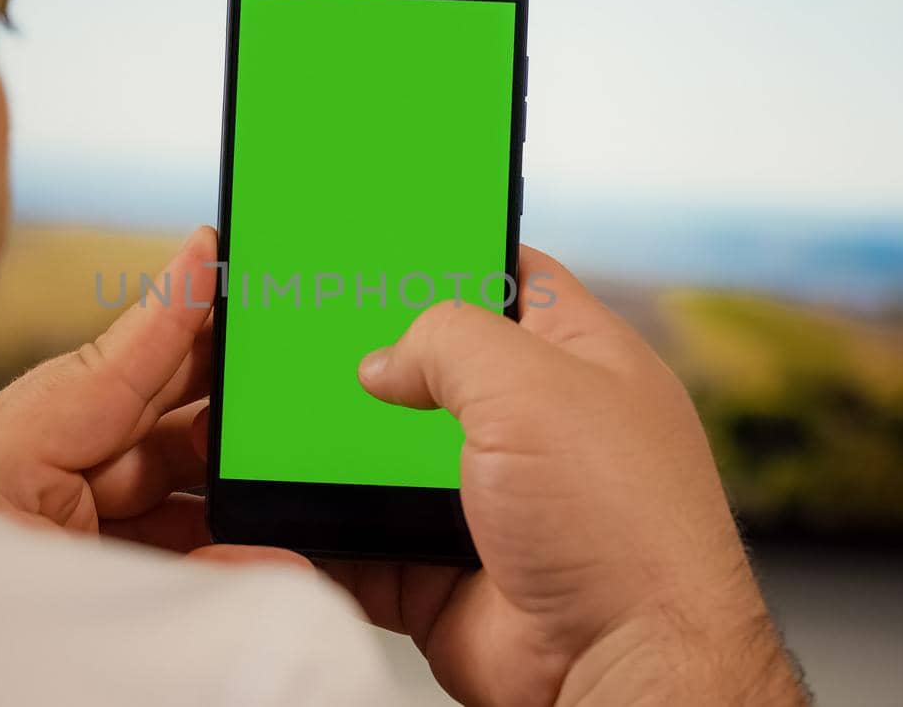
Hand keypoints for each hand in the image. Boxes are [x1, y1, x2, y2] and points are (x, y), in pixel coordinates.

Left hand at [0, 226, 302, 568]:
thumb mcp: (63, 594)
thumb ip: (180, 576)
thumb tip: (280, 569)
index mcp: (11, 455)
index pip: (115, 368)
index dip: (172, 309)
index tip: (211, 247)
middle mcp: (42, 473)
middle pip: (155, 418)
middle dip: (227, 401)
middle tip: (294, 376)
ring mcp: (63, 515)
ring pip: (169, 481)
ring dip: (233, 483)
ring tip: (297, 476)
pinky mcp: (82, 555)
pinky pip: (160, 532)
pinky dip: (214, 538)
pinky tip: (266, 544)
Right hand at [328, 246, 806, 705]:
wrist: (621, 668)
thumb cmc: (624, 527)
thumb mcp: (532, 388)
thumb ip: (449, 341)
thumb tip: (383, 360)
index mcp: (578, 361)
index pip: (508, 276)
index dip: (448, 250)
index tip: (383, 237)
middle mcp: (533, 429)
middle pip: (431, 368)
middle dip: (370, 355)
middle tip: (308, 330)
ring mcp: (484, 503)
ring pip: (386, 455)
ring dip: (337, 446)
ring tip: (279, 414)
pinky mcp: (439, 570)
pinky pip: (359, 539)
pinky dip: (321, 528)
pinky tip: (287, 502)